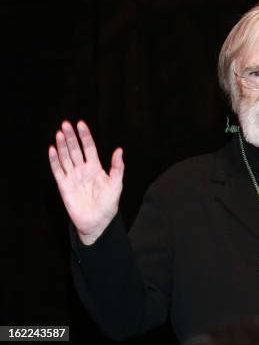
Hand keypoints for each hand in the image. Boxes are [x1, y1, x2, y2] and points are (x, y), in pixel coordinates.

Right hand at [48, 120, 123, 244]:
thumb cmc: (109, 202)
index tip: (81, 124)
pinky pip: (58, 171)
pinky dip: (54, 160)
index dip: (85, 136)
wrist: (98, 221)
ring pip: (65, 157)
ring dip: (62, 145)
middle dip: (71, 137)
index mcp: (95, 167)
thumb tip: (119, 150)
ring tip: (60, 133)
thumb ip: (117, 167)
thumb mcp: (116, 183)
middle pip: (75, 150)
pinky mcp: (64, 186)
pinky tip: (52, 149)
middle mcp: (82, 170)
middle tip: (66, 124)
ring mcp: (72, 177)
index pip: (88, 147)